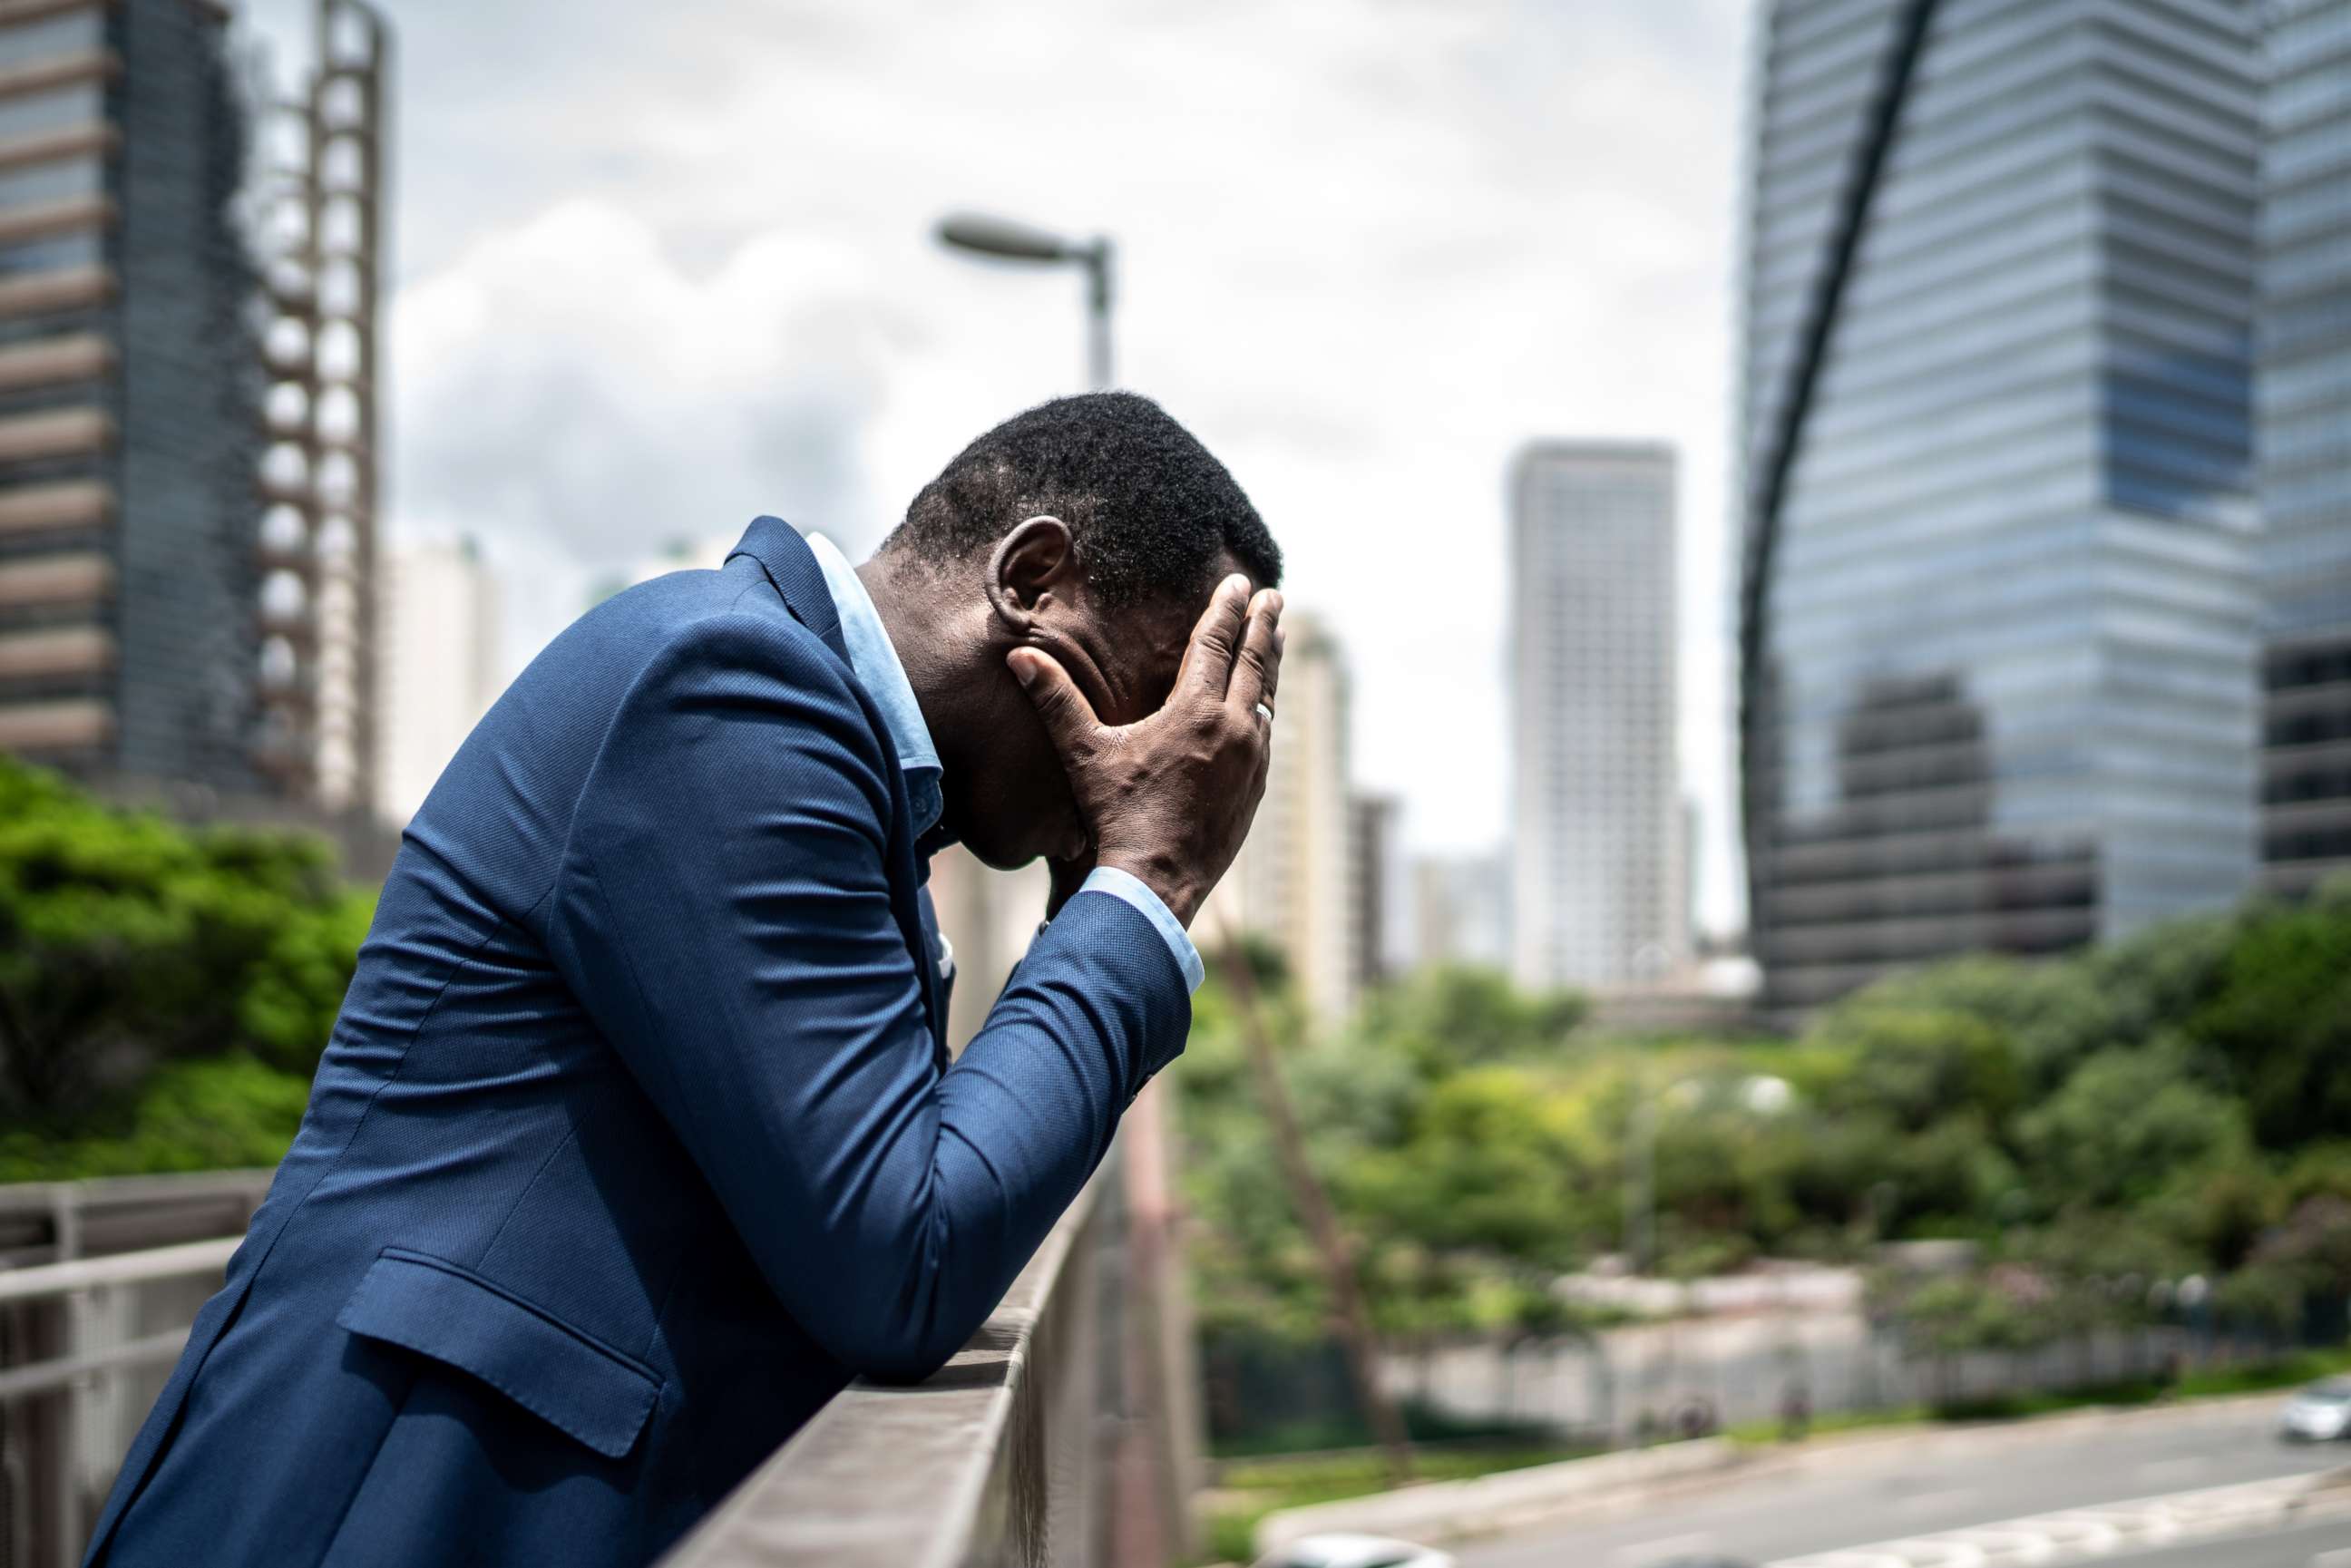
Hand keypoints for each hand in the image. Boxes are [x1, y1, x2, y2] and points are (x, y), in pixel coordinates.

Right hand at [1009, 575, 1281, 927]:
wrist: (1157, 883)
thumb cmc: (1118, 815)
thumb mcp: (1084, 753)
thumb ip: (1056, 701)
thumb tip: (1018, 657)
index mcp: (1196, 711)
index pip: (1215, 644)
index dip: (1226, 609)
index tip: (1240, 583)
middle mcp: (1234, 729)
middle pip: (1254, 663)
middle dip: (1263, 626)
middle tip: (1275, 598)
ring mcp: (1252, 761)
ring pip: (1267, 698)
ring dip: (1270, 664)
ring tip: (1275, 639)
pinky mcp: (1256, 790)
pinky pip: (1266, 735)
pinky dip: (1266, 709)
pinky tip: (1262, 707)